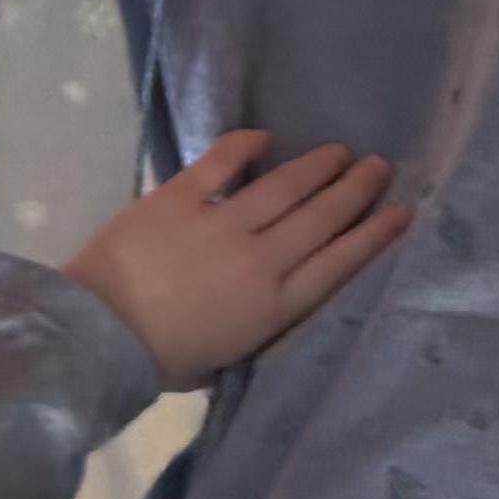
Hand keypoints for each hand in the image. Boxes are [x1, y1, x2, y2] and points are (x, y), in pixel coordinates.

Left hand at [64, 130, 408, 381]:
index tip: (402, 211)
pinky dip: (247, 145)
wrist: (96, 337)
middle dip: (356, 189)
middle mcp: (261, 261)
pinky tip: (266, 138)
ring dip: (318, 166)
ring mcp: (222, 225)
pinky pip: (222, 162)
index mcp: (274, 308)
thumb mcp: (226, 358)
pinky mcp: (180, 197)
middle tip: (380, 166)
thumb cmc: (159, 361)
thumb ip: (256, 324)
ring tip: (340, 152)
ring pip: (286, 187)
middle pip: (322, 218)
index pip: (339, 263)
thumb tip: (271, 296)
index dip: (374, 235)